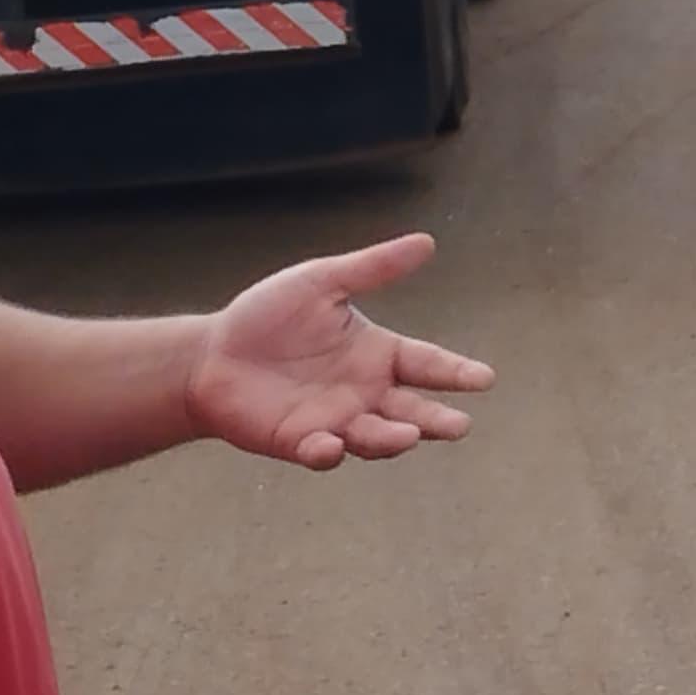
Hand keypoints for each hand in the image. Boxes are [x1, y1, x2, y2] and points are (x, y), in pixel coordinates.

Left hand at [186, 233, 496, 470]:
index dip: (455, 372)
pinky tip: (330, 444)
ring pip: (375, 437)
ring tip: (408, 435)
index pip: (427, 364)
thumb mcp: (321, 282)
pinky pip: (322, 452)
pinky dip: (328, 452)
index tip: (484, 379)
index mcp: (377, 354)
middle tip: (458, 426)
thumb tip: (427, 242)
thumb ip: (373, 268)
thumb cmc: (267, 316)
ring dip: (391, 440)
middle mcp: (365, 393)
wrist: (212, 353)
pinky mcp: (301, 442)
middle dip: (436, 421)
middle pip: (412, 412)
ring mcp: (336, 422)